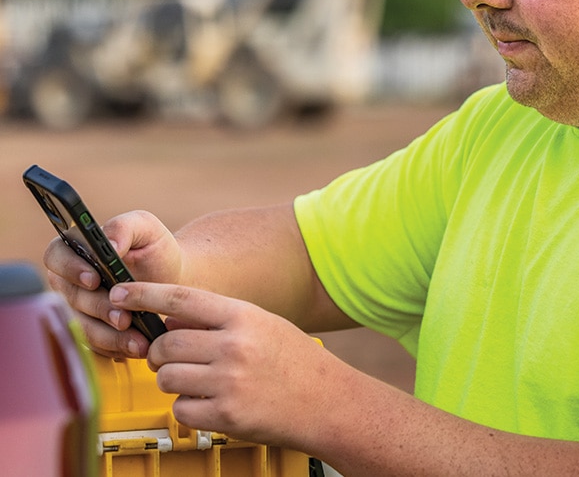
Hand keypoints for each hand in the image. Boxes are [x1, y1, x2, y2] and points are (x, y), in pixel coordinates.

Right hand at [43, 210, 182, 356]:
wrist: (173, 278)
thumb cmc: (155, 248)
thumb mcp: (145, 228)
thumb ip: (124, 227)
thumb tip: (108, 243)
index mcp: (76, 248)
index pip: (57, 256)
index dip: (71, 269)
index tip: (94, 279)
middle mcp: (70, 280)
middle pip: (71, 297)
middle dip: (99, 309)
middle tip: (124, 317)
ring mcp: (79, 308)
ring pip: (82, 326)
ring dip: (108, 335)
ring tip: (136, 339)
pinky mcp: (91, 329)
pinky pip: (95, 344)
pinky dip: (116, 346)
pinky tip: (136, 345)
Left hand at [110, 281, 336, 449]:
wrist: (327, 401)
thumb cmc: (295, 361)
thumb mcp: (262, 325)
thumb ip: (218, 321)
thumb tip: (169, 322)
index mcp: (243, 317)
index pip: (180, 299)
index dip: (144, 293)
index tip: (120, 292)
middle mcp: (234, 346)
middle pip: (165, 343)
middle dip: (158, 353)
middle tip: (167, 359)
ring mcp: (229, 382)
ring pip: (167, 378)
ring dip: (172, 381)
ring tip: (197, 383)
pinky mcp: (226, 416)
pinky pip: (180, 409)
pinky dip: (188, 409)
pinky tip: (210, 403)